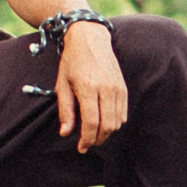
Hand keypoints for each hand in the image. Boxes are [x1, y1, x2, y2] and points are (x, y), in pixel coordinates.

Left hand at [54, 19, 126, 149]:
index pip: (91, 122)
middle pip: (107, 125)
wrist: (90, 39)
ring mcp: (117, 88)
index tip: (81, 148)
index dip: (87, 139)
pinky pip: (123, 113)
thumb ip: (65, 110)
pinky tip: (104, 123)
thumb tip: (65, 133)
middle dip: (97, 139)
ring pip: (117, 122)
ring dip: (106, 132)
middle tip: (87, 143)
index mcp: (87, 88)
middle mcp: (105, 89)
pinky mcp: (124, 88)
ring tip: (94, 134)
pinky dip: (114, 123)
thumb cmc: (72, 62)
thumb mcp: (62, 84)